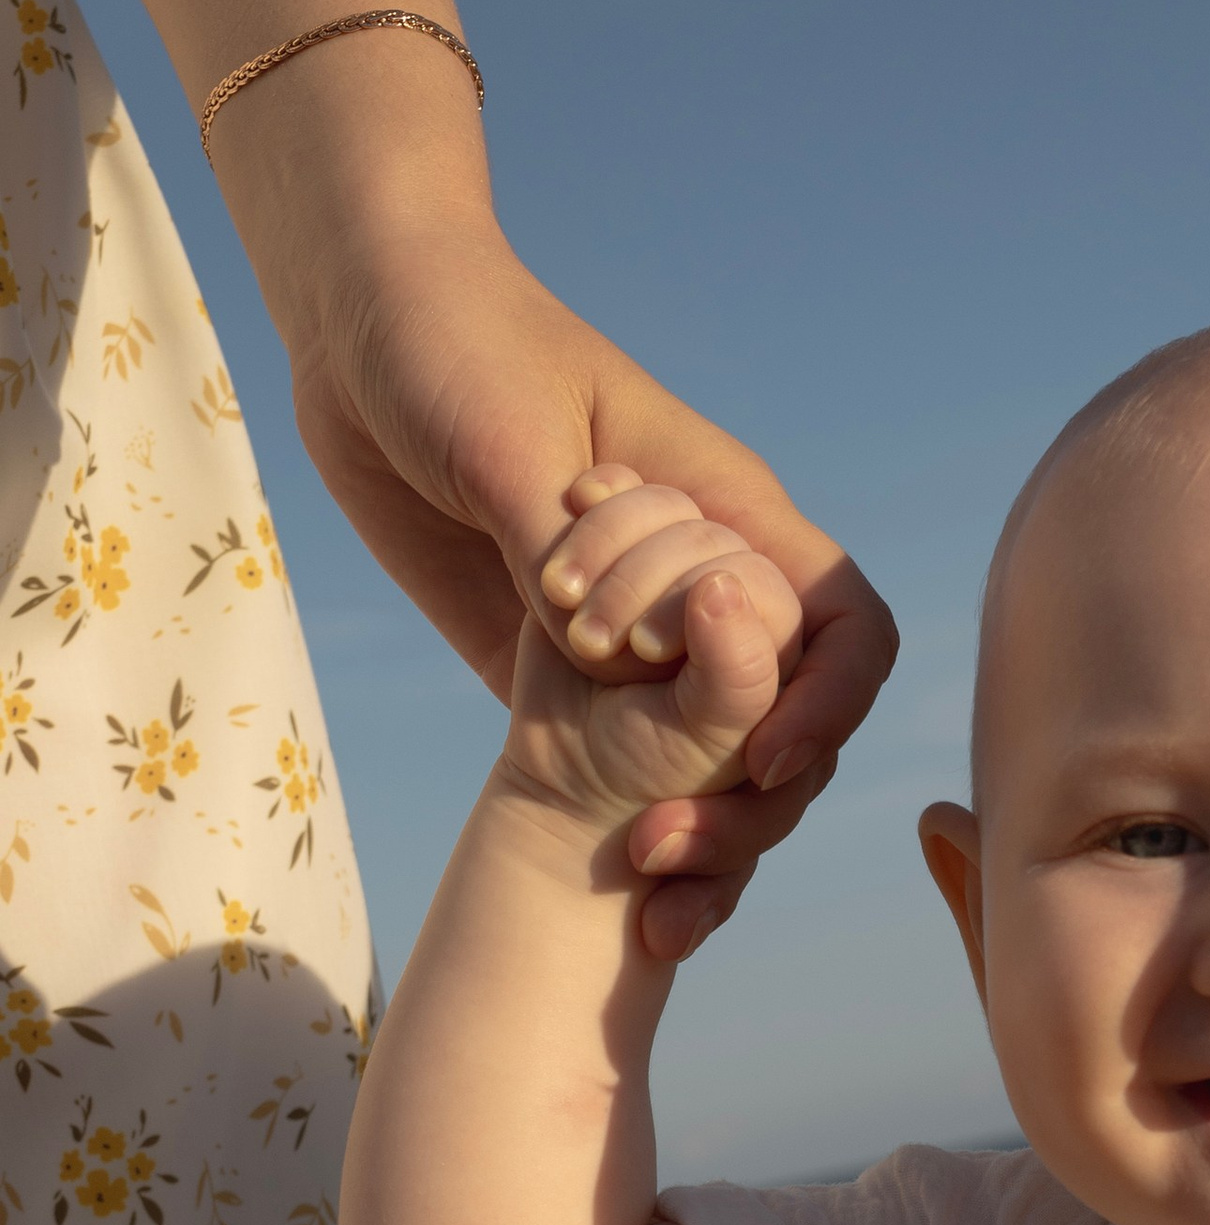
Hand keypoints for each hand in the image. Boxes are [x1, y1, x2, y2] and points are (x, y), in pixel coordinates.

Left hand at [288, 221, 894, 951]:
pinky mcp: (561, 673)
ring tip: (644, 894)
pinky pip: (626, 765)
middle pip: (791, 715)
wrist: (353, 330)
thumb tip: (604, 664)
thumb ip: (560, 552)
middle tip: (658, 847)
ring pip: (718, 760)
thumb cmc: (449, 343)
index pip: (839, 619)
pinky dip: (635, 831)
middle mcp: (699, 583)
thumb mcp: (505, 442)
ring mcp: (634, 635)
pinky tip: (616, 893)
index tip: (759, 759)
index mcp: (725, 507)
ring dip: (702, 836)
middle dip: (753, 804)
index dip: (828, 698)